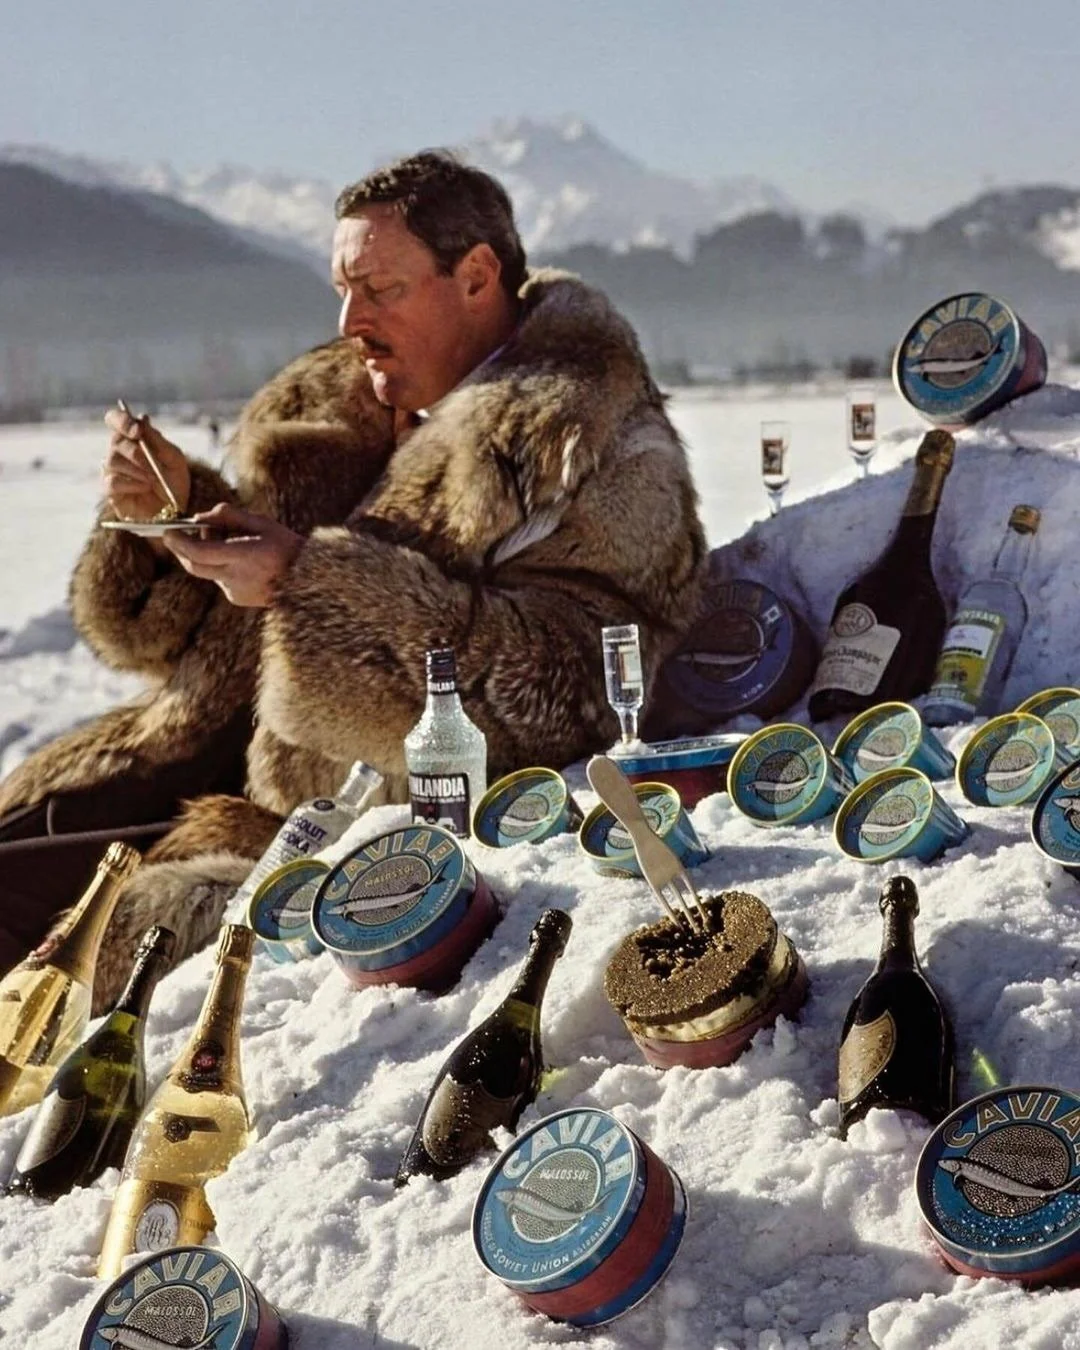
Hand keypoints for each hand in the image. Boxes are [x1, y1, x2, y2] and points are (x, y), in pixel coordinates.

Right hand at [103, 405, 190, 520]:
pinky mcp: (111, 491)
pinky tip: (145, 487)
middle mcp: (119, 452)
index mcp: (132, 439)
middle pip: (116, 441)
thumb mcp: (174, 458)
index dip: (122, 421)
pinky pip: (112, 481)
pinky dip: (131, 483)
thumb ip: (158, 439)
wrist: (177, 511)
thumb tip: (142, 418)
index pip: (115, 419)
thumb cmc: (175, 482)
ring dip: (137, 470)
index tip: (137, 431)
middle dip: (136, 453)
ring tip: (153, 480)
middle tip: (153, 467)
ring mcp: (112, 471)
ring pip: (112, 461)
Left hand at [162, 502, 304, 607]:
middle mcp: (236, 576)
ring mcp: (236, 591)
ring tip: (228, 541)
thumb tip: (200, 516)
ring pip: (207, 571)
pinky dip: (221, 566)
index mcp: (245, 555)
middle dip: (181, 549)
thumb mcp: (262, 522)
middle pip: (194, 565)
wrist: (308, 582)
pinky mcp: (237, 598)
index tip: (168, 532)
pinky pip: (219, 579)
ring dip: (207, 555)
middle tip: (175, 535)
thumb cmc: (286, 546)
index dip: (179, 542)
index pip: (200, 552)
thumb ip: (229, 516)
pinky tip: (242, 561)